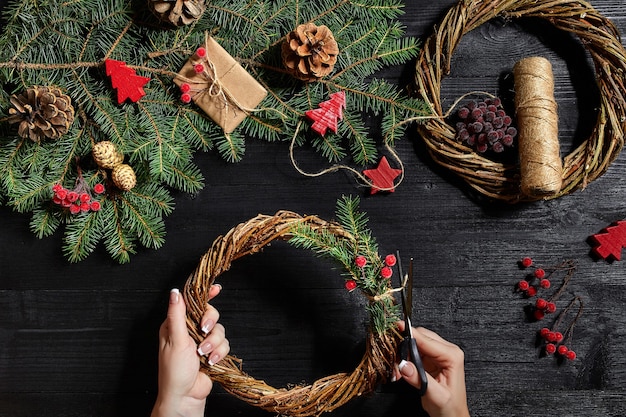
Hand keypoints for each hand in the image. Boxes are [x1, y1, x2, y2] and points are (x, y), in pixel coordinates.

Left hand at [151, 285, 229, 416]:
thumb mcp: (174, 340)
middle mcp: (190, 331)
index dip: (204, 294)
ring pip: (220, 330)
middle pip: (210, 314)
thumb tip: (175, 293)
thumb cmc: (173, 371)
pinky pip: (224, 344)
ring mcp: (202, 342)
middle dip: (210, 323)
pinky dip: (219, 353)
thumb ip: (177, 315)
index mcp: (176, 325)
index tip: (216, 288)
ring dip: (214, 343)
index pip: (192, 303)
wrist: (185, 396)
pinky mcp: (212, 352)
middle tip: (204, 330)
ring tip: (204, 355)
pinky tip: (211, 362)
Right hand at [395, 323, 469, 416]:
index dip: (411, 334)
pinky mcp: (429, 360)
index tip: (397, 328)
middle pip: (420, 337)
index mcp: (452, 356)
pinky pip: (412, 352)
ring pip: (414, 344)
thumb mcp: (436, 396)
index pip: (427, 340)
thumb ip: (419, 379)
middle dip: (404, 346)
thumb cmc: (451, 407)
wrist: (452, 415)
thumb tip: (404, 365)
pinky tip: (400, 370)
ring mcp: (437, 355)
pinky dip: (404, 359)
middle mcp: (446, 352)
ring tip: (397, 370)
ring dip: (402, 354)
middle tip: (394, 360)